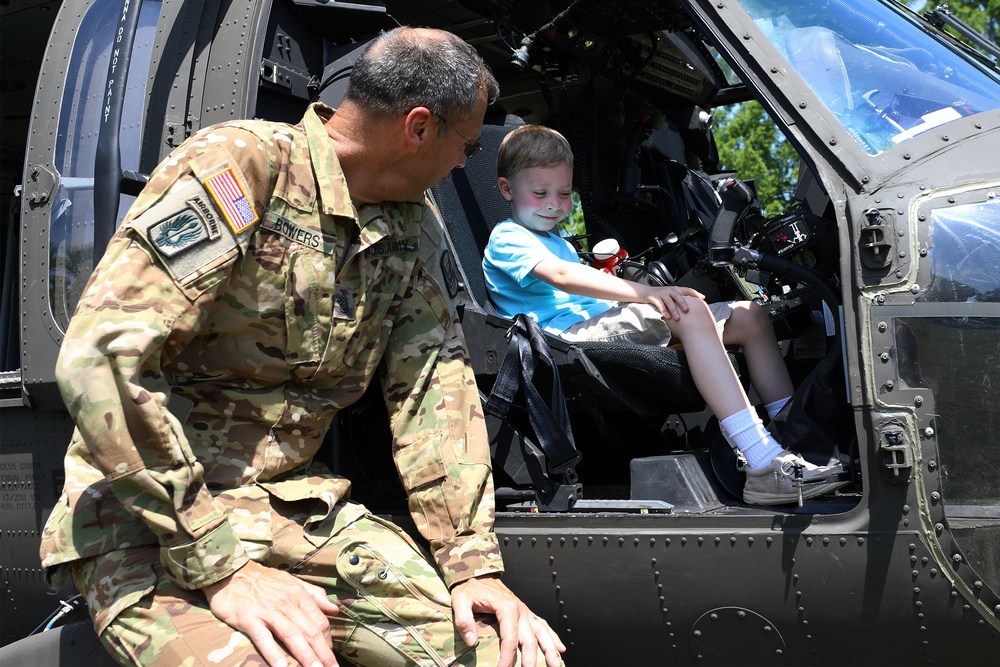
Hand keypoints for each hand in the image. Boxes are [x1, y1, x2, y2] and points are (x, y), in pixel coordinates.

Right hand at [203, 560, 339, 666]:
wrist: (231, 572)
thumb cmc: (264, 580)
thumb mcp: (292, 581)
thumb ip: (314, 595)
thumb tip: (334, 609)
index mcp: (299, 595)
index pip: (320, 621)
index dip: (327, 640)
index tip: (330, 655)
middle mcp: (287, 603)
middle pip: (310, 631)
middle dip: (323, 654)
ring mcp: (268, 611)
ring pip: (292, 636)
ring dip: (305, 656)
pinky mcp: (249, 619)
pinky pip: (263, 639)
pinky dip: (273, 654)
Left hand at [451, 576, 565, 666]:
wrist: (477, 574)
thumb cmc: (470, 589)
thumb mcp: (460, 601)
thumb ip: (464, 620)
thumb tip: (471, 641)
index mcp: (506, 608)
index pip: (510, 639)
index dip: (507, 658)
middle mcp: (520, 610)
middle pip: (529, 639)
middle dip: (531, 659)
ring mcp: (525, 611)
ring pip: (542, 632)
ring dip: (550, 649)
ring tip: (555, 664)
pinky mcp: (526, 612)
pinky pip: (542, 624)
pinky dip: (552, 636)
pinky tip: (560, 647)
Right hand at [646, 285, 704, 320]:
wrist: (645, 292)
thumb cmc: (661, 295)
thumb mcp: (671, 295)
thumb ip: (680, 299)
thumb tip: (692, 307)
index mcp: (675, 289)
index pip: (687, 289)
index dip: (695, 293)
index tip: (702, 298)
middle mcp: (669, 290)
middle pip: (678, 295)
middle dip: (683, 303)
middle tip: (687, 310)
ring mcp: (662, 293)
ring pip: (669, 301)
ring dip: (674, 310)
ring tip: (677, 318)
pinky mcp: (655, 298)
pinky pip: (660, 305)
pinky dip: (664, 311)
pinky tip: (668, 317)